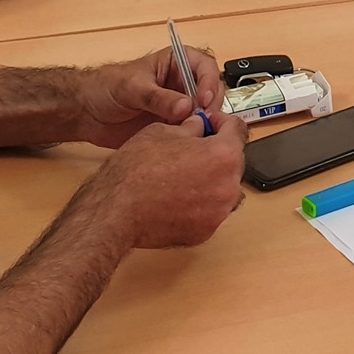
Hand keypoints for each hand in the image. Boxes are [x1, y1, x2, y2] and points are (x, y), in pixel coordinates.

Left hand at [74, 44, 225, 148]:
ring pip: (204, 111)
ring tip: (195, 132)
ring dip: (204, 121)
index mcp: (176, 63)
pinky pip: (192, 129)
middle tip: (203, 120)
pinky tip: (188, 142)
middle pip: (210, 90)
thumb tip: (185, 105)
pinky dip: (193, 135)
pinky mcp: (173, 124)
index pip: (204, 66)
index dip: (209, 82)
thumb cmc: (106, 88)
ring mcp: (179, 104)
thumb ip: (158, 97)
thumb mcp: (132, 88)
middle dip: (210, 104)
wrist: (86, 113)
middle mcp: (182, 83)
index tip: (204, 100)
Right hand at [89, 110, 246, 249]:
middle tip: (191, 149)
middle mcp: (229, 186)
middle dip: (216, 152)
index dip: (221, 121)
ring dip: (212, 179)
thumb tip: (200, 126)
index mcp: (223, 155)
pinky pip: (211, 211)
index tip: (209, 123)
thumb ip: (192, 127)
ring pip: (224, 188)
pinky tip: (177, 197)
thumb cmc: (135, 171)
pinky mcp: (205, 232)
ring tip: (184, 175)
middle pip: (233, 161)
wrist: (115, 211)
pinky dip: (200, 203)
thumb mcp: (163, 131)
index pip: (238, 129)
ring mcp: (219, 212)